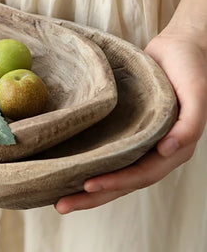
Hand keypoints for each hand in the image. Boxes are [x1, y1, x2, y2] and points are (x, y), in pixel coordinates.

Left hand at [54, 31, 206, 213]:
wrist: (180, 45)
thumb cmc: (190, 67)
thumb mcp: (196, 91)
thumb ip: (190, 123)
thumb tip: (168, 150)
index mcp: (173, 148)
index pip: (141, 174)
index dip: (116, 182)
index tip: (87, 185)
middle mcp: (155, 150)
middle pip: (122, 181)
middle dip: (93, 196)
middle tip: (61, 206)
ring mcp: (140, 141)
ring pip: (112, 170)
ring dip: (87, 186)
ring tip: (59, 197)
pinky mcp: (126, 128)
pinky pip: (108, 151)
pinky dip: (90, 162)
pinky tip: (68, 167)